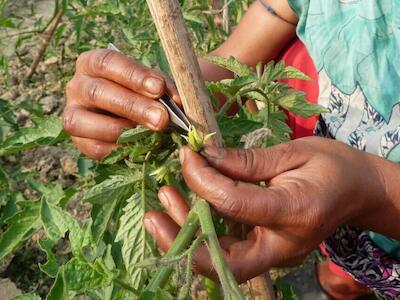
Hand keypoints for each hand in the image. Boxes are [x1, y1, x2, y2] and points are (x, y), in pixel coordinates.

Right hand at [63, 49, 179, 159]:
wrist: (132, 116)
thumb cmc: (143, 93)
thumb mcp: (153, 84)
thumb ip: (163, 88)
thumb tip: (177, 102)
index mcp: (93, 63)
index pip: (108, 63)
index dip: (134, 76)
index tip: (158, 88)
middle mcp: (77, 86)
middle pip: (98, 92)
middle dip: (133, 106)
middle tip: (161, 118)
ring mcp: (73, 114)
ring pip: (85, 121)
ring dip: (122, 130)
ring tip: (150, 134)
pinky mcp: (79, 141)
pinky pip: (95, 147)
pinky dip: (118, 149)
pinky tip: (139, 147)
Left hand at [144, 137, 391, 281]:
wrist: (358, 192)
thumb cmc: (333, 166)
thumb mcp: (294, 152)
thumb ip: (247, 161)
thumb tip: (205, 158)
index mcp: (294, 211)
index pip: (233, 203)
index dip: (202, 180)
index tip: (187, 155)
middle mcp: (282, 245)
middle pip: (222, 260)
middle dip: (182, 239)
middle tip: (155, 213)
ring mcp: (275, 254)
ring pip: (220, 262)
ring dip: (186, 237)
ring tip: (163, 204)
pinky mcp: (268, 252)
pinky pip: (228, 252)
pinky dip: (202, 234)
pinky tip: (185, 210)